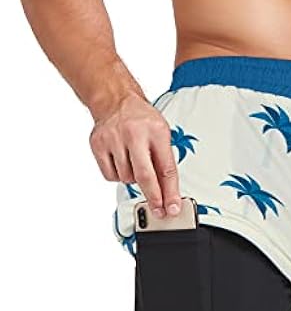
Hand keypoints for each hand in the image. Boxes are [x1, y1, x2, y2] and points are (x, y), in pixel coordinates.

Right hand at [89, 92, 180, 217]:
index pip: (166, 168)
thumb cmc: (142, 120)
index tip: (172, 207)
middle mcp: (134, 134)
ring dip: (133, 179)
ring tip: (134, 162)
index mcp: (156, 131)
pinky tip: (121, 162)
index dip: (170, 192)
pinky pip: (110, 176)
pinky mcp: (98, 145)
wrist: (115, 101)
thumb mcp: (162, 135)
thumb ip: (165, 163)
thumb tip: (169, 194)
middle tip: (159, 210)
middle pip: (144, 176)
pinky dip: (118, 175)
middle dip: (153, 197)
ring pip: (127, 178)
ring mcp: (113, 139)